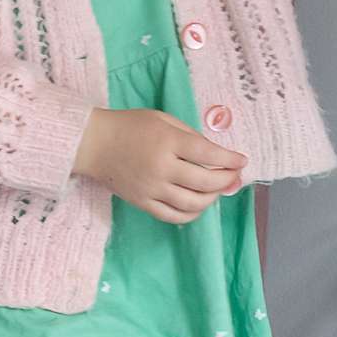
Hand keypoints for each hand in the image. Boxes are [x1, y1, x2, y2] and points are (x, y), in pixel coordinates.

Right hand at [76, 108, 245, 224]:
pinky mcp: (143, 203)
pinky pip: (174, 216)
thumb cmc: (130, 126)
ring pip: (193, 204)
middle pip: (205, 182)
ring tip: (216, 189)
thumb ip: (190, 136)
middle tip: (234, 175)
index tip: (242, 160)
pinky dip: (192, 214)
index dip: (229, 159)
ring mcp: (152, 189)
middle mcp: (161, 168)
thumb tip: (215, 155)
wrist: (94, 144)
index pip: (208, 154)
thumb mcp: (163, 119)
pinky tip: (199, 205)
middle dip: (226, 180)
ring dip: (212, 198)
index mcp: (168, 142)